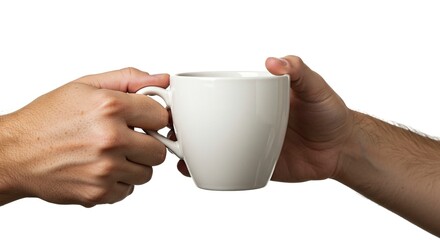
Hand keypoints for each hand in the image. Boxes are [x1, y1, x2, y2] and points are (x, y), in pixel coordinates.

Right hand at [0, 68, 168, 206]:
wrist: (15, 153)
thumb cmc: (48, 119)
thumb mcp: (85, 86)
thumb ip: (128, 79)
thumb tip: (161, 79)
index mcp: (110, 107)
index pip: (161, 116)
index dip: (153, 117)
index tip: (144, 120)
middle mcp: (110, 139)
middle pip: (159, 150)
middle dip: (147, 144)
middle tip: (128, 139)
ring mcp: (105, 169)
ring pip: (146, 173)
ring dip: (133, 165)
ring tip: (111, 154)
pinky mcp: (98, 192)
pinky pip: (128, 190)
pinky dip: (118, 182)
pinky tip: (100, 169)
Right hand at [175, 56, 353, 182]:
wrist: (341, 149)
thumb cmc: (328, 114)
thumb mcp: (316, 88)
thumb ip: (298, 71)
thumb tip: (274, 62)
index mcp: (253, 98)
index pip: (219, 92)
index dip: (194, 94)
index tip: (176, 97)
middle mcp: (243, 119)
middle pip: (206, 119)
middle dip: (183, 122)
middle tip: (170, 125)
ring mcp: (245, 142)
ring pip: (209, 144)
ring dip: (188, 147)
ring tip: (175, 149)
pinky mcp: (250, 163)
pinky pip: (224, 166)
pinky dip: (206, 168)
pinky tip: (194, 170)